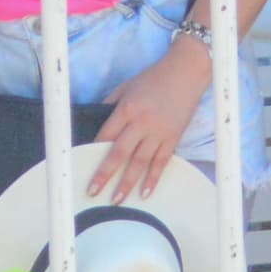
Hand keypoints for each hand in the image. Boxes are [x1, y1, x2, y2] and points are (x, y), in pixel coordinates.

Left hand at [90, 38, 211, 204]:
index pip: (105, 135)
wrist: (186, 72)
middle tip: (93, 193)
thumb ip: (110, 104)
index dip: (93, 152)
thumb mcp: (126, 86)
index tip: (83, 166)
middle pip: (119, 153)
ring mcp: (158, 132)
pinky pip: (161, 162)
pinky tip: (146, 192)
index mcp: (126, 108)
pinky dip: (153, 178)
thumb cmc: (153, 77)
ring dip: (127, 183)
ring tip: (117, 200)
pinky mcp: (173, 137)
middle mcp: (141, 123)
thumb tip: (97, 125)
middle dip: (105, 175)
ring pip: (140, 163)